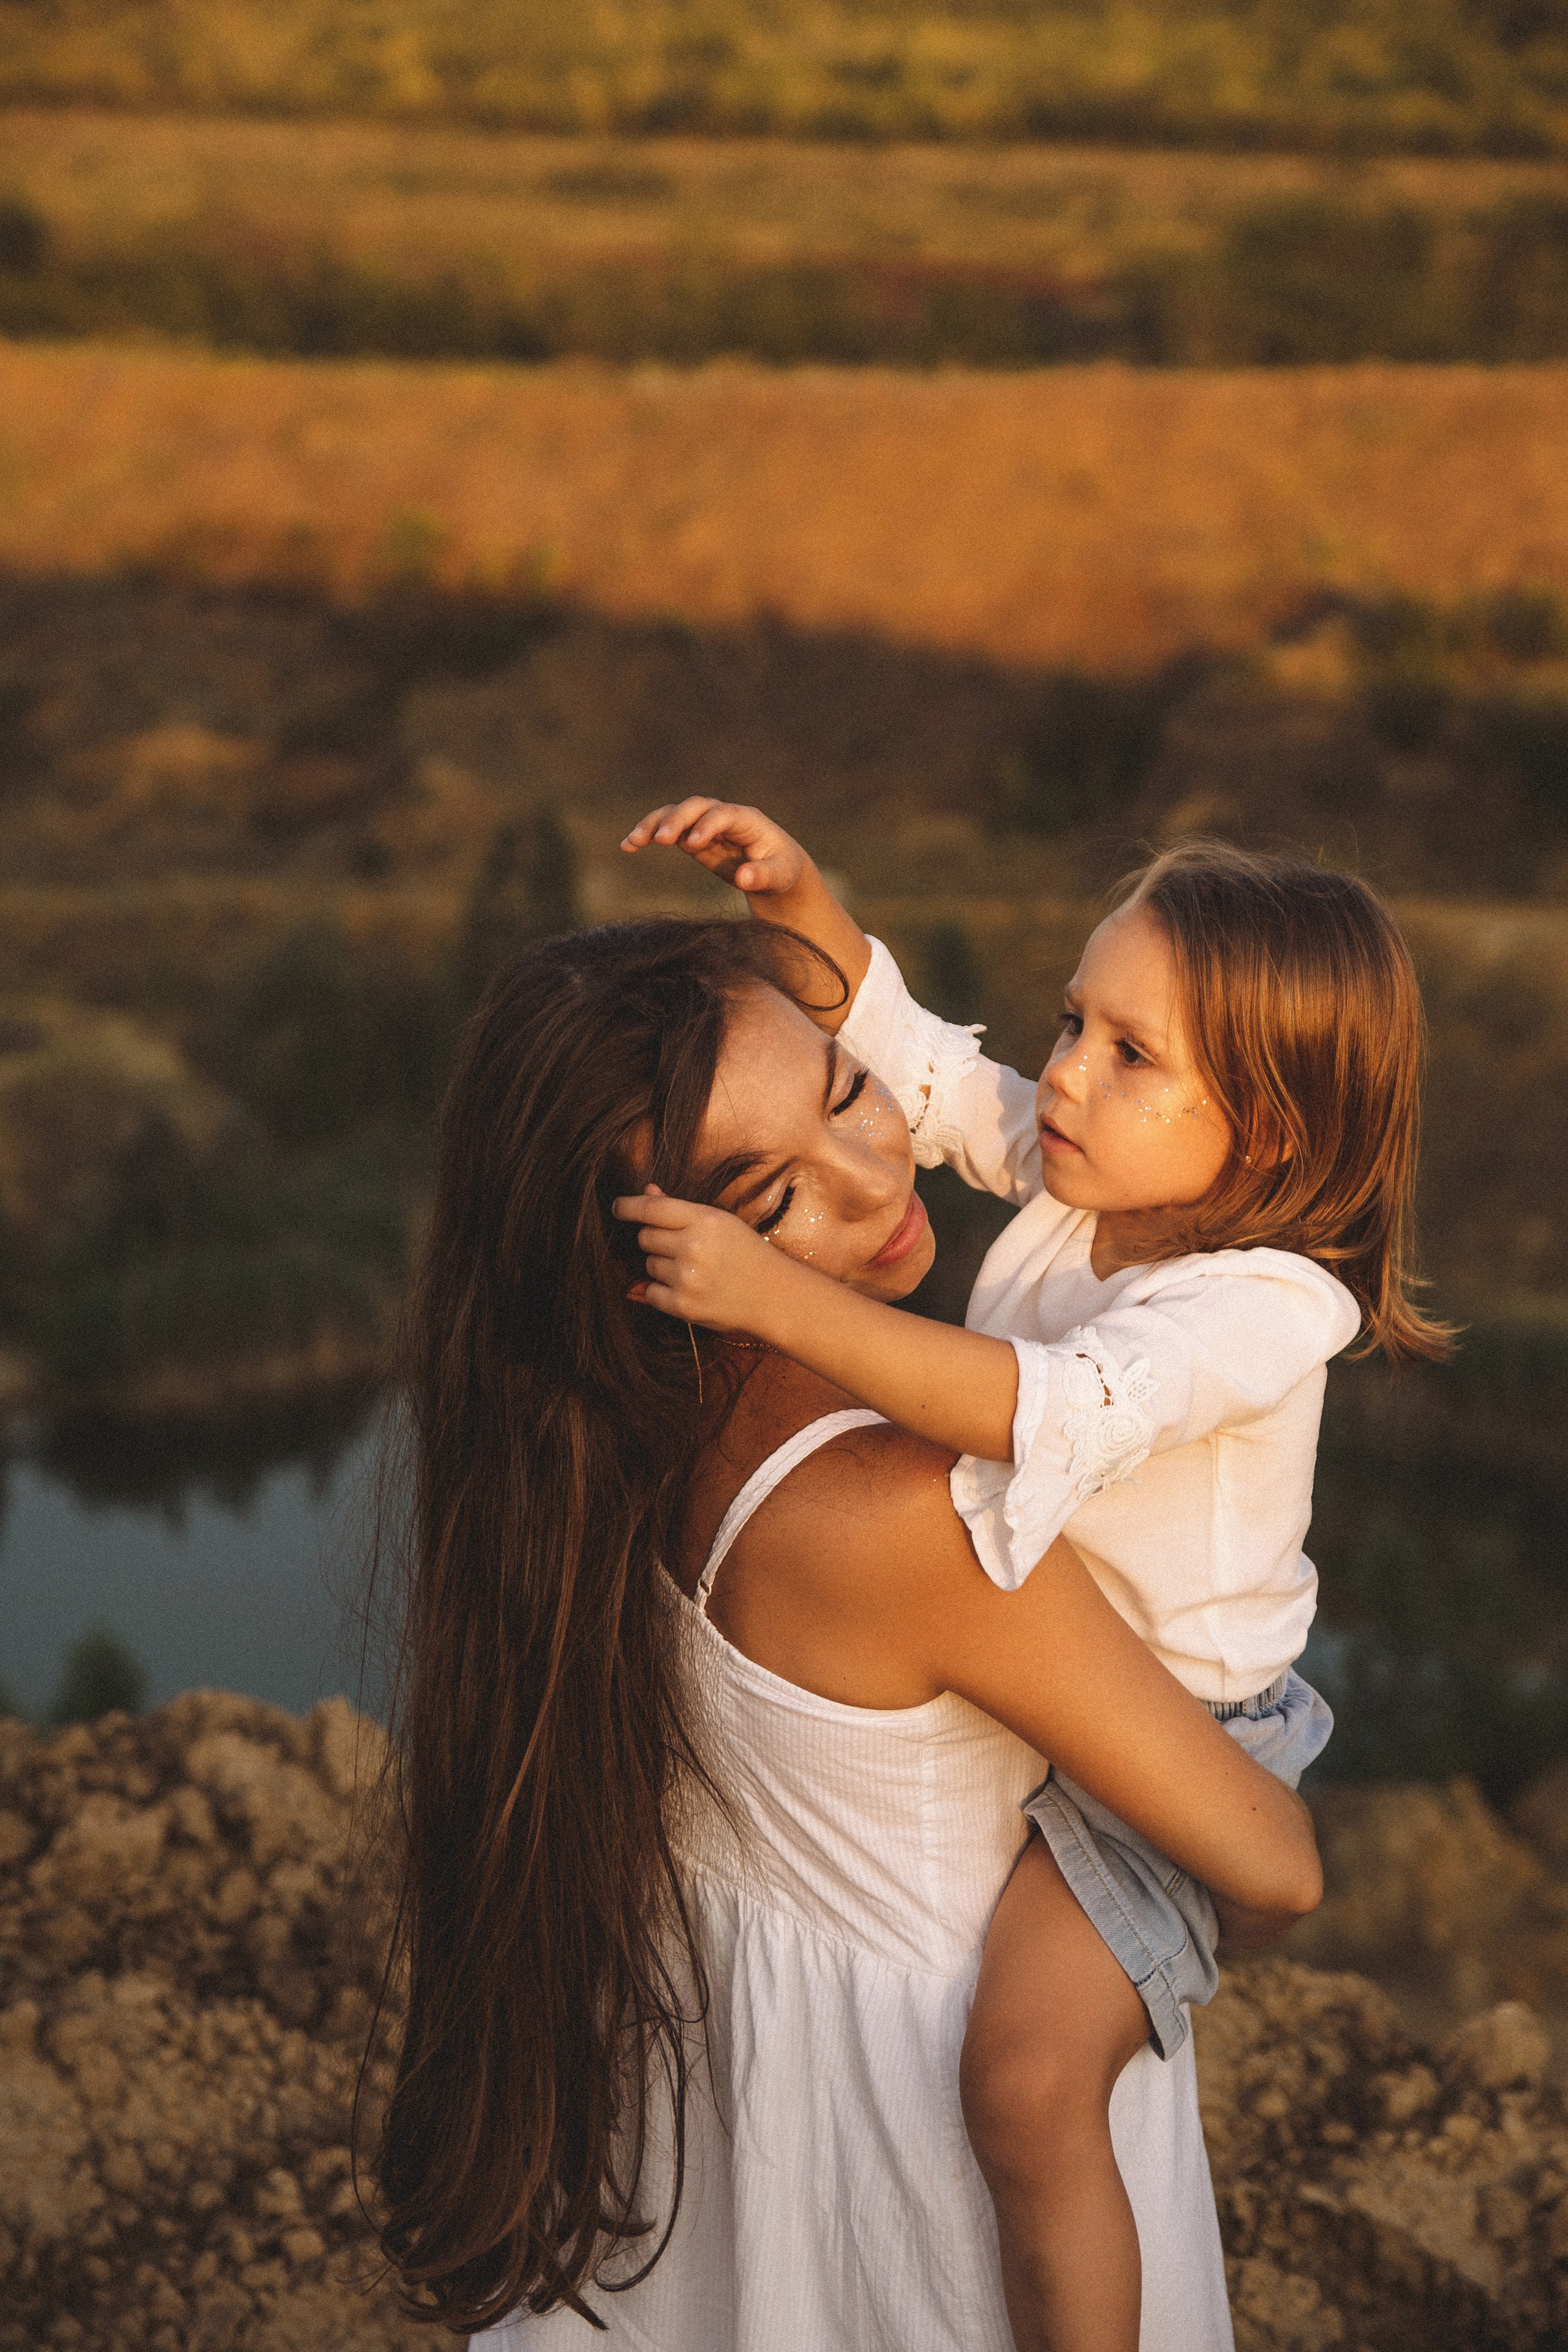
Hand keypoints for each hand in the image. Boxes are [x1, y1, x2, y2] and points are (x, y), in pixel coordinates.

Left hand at [613, 1185, 789, 1332]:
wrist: (775, 1296)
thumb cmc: (749, 1254)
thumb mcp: (721, 1223)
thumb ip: (681, 1209)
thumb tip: (647, 1192)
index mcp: (705, 1220)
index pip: (652, 1208)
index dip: (629, 1206)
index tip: (618, 1207)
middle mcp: (693, 1247)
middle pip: (645, 1237)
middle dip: (656, 1240)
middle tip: (681, 1247)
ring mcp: (687, 1278)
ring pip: (649, 1264)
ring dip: (662, 1266)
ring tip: (694, 1270)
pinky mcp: (683, 1305)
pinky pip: (650, 1292)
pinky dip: (661, 1291)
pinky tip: (687, 1289)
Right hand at [620, 797, 812, 903]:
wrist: (775, 869)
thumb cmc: (781, 870)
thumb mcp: (779, 876)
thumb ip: (763, 875)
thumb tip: (744, 878)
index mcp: (748, 820)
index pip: (724, 814)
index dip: (708, 825)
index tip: (692, 844)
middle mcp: (723, 816)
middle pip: (696, 807)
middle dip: (676, 819)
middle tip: (660, 840)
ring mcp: (705, 824)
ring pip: (676, 813)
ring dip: (654, 824)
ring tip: (633, 842)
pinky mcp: (691, 836)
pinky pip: (667, 829)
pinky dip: (648, 834)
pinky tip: (628, 846)